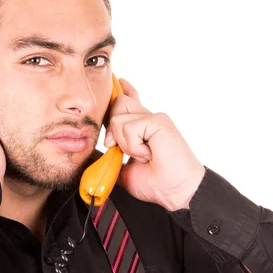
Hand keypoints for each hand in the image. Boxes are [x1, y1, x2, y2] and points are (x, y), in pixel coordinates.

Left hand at [104, 79, 205, 210]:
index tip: (119, 80)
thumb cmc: (158, 183)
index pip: (130, 100)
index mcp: (142, 127)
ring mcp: (154, 117)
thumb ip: (111, 160)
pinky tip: (148, 154)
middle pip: (117, 103)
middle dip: (112, 129)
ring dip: (125, 143)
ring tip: (143, 156)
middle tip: (124, 151)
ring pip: (118, 117)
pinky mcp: (158, 120)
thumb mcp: (125, 171)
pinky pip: (129, 127)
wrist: (177, 192)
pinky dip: (134, 146)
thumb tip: (95, 156)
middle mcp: (149, 118)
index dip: (123, 90)